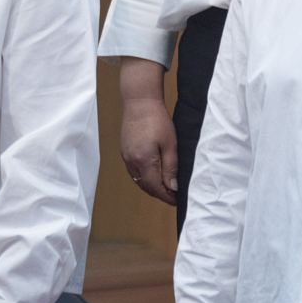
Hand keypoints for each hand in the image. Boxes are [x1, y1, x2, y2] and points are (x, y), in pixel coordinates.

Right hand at [118, 57, 176, 204]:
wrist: (140, 102)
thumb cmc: (157, 119)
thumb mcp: (170, 144)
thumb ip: (171, 167)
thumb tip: (173, 187)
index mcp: (144, 161)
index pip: (155, 188)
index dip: (166, 196)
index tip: (176, 200)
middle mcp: (132, 162)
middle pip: (145, 187)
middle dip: (159, 194)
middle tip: (173, 196)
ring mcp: (126, 157)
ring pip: (138, 180)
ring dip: (151, 187)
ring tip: (165, 187)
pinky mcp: (124, 151)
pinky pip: (133, 172)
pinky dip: (143, 177)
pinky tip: (152, 174)